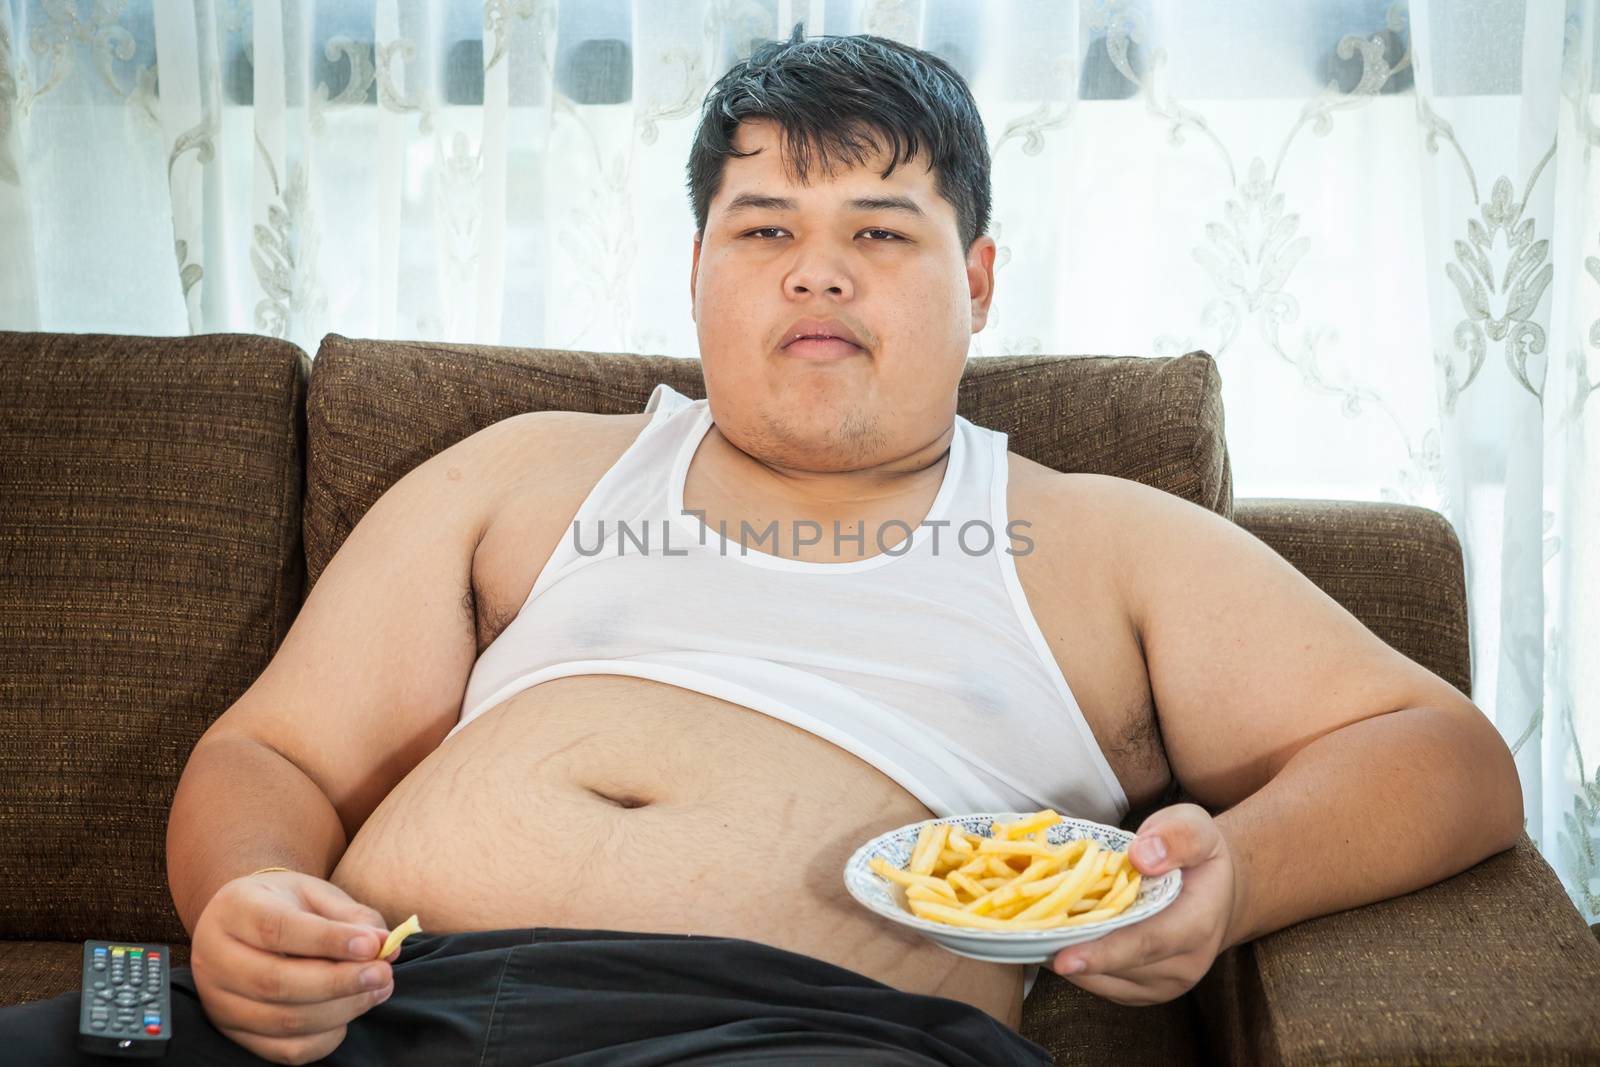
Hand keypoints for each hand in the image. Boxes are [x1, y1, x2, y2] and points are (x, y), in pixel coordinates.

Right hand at [189, 869, 398, 1064]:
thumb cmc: (286, 904)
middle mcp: (216, 959)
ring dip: (341, 1010)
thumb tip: (386, 946)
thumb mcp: (316, 894)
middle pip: (277, 983)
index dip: (328, 941)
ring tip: (377, 989)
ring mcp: (219, 1002)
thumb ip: (351, 917)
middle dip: (340, 982)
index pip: (277, 929)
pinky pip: (284, 1050)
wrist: (245, 922)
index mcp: (234, 910)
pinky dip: (326, 1037)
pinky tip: (348, 1012)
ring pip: (283, 1021)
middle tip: (383, 974)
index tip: (372, 946)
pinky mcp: (234, 1033)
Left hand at [1046, 803, 1244, 1005]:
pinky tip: (1051, 940)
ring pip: (1104, 980)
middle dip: (1071, 950)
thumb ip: (1175, 837)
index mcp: (1198, 924)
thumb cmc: (1196, 855)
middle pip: (1118, 965)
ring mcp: (1163, 984)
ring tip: (1032, 931)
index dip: (1104, 952)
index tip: (1064, 957)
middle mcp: (1184, 964)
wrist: (1213, 891)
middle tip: (1023, 932)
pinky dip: (1075, 965)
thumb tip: (1141, 857)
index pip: (1147, 942)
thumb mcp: (1194, 826)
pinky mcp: (1142, 990)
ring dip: (1067, 958)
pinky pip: (1101, 984)